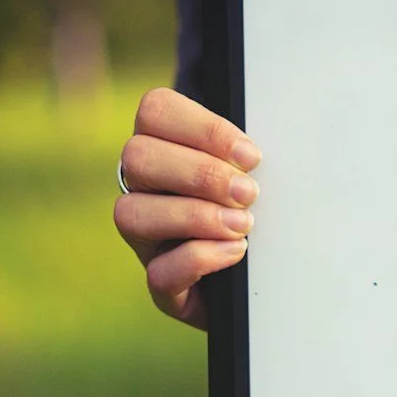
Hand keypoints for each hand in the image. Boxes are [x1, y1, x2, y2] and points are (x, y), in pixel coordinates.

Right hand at [114, 88, 261, 328]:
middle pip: (137, 157)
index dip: (202, 128)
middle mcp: (142, 189)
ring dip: (196, 215)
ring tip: (243, 225)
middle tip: (248, 193)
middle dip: (200, 173)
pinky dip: (199, 258)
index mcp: (164, 147)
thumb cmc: (260, 210)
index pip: (154, 111)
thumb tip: (255, 152)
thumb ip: (247, 155)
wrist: (265, 278)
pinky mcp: (162, 285)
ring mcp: (146, 239)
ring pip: (131, 214)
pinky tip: (235, 251)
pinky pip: (157, 273)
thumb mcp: (256, 173)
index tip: (250, 155)